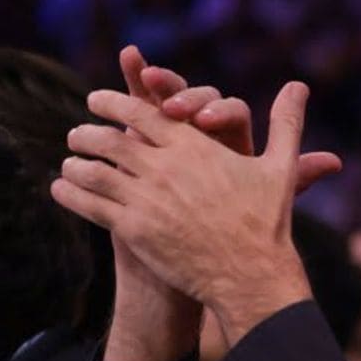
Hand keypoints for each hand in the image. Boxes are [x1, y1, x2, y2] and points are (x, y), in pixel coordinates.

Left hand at [52, 80, 340, 347]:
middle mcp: (165, 166)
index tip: (96, 101)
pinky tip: (61, 190)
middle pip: (110, 138)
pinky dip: (70, 193)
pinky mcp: (133, 229)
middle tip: (76, 133)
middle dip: (87, 132)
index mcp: (194, 145)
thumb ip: (286, 124)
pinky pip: (90, 204)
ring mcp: (146, 197)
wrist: (251, 275)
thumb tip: (300, 86)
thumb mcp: (280, 167)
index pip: (142, 113)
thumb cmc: (267, 223)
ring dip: (76, 163)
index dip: (114, 102)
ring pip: (94, 169)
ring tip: (69, 162)